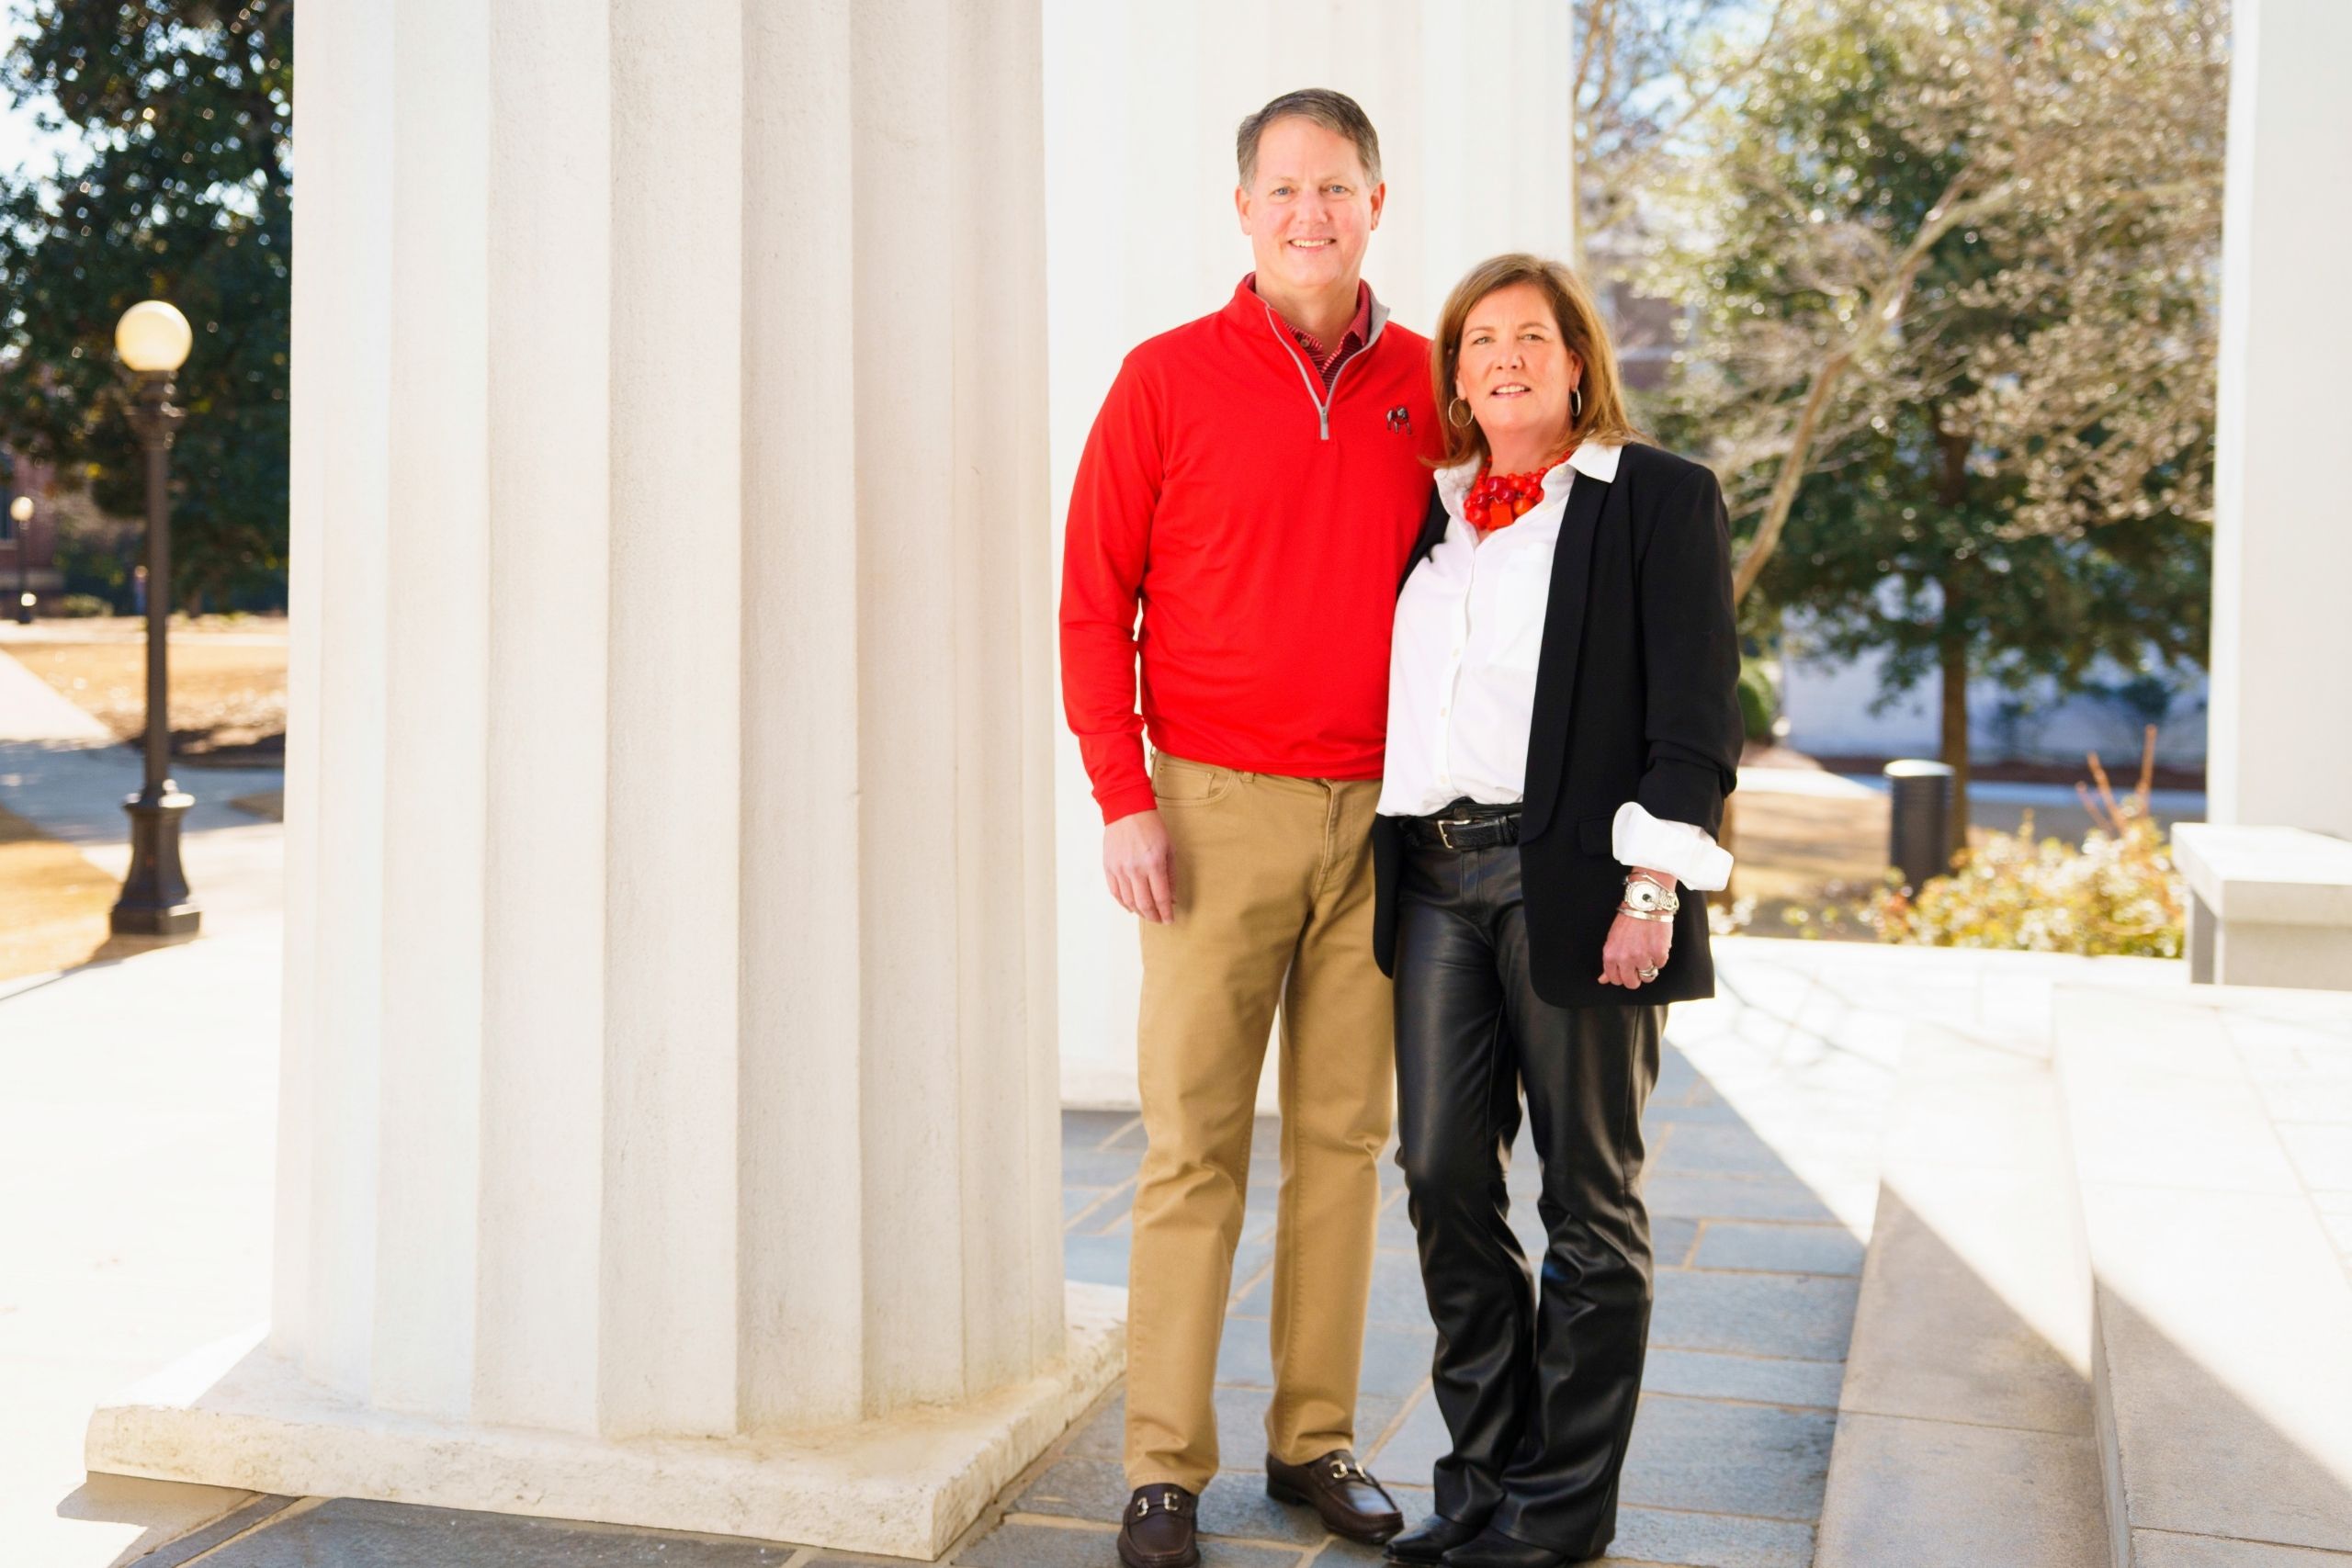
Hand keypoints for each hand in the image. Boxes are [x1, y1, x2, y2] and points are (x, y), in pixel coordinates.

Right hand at [1104, 810, 1174, 922]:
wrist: (1127, 810)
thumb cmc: (1152, 827)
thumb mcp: (1169, 849)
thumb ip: (1171, 876)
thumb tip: (1172, 898)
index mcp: (1153, 863)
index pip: (1161, 897)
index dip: (1166, 913)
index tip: (1170, 920)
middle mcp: (1135, 869)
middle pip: (1144, 904)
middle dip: (1153, 916)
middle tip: (1159, 920)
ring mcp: (1119, 869)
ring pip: (1128, 901)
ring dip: (1139, 912)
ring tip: (1147, 914)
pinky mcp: (1108, 867)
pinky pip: (1115, 892)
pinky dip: (1124, 903)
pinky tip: (1131, 906)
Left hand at [1600, 867, 1677, 987]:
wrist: (1645, 903)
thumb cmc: (1628, 920)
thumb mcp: (1612, 940)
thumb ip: (1609, 962)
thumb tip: (1602, 980)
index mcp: (1611, 955)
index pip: (1614, 980)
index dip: (1622, 977)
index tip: (1627, 971)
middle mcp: (1625, 958)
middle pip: (1631, 983)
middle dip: (1636, 977)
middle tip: (1639, 964)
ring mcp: (1642, 957)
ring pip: (1648, 977)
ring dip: (1649, 967)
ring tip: (1648, 951)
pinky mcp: (1658, 953)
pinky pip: (1660, 965)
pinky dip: (1660, 957)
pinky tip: (1656, 943)